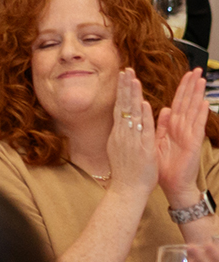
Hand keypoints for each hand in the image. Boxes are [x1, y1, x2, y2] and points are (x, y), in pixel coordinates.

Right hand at [108, 68, 158, 196]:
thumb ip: (124, 135)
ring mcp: (131, 141)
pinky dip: (143, 116)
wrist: (127, 190)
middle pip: (123, 107)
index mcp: (118, 135)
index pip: (120, 109)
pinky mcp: (142, 148)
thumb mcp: (120, 151)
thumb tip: (124, 123)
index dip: (122, 92)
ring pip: (132, 114)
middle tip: (126, 70)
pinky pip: (143, 130)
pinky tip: (143, 104)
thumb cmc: (126, 173)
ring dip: (133, 96)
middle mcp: (123, 135)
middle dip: (125, 87)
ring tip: (133, 79)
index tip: (124, 77)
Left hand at [155, 68, 207, 197]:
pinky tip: (203, 103)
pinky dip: (199, 115)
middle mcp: (183, 128)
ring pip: (193, 111)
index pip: (178, 103)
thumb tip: (164, 108)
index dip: (182, 88)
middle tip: (196, 70)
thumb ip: (162, 125)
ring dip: (197, 96)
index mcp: (173, 127)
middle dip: (191, 86)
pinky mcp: (193, 144)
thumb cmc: (165, 164)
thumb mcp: (160, 141)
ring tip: (201, 80)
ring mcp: (189, 135)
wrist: (172, 184)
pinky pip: (196, 127)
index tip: (186, 73)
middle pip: (187, 103)